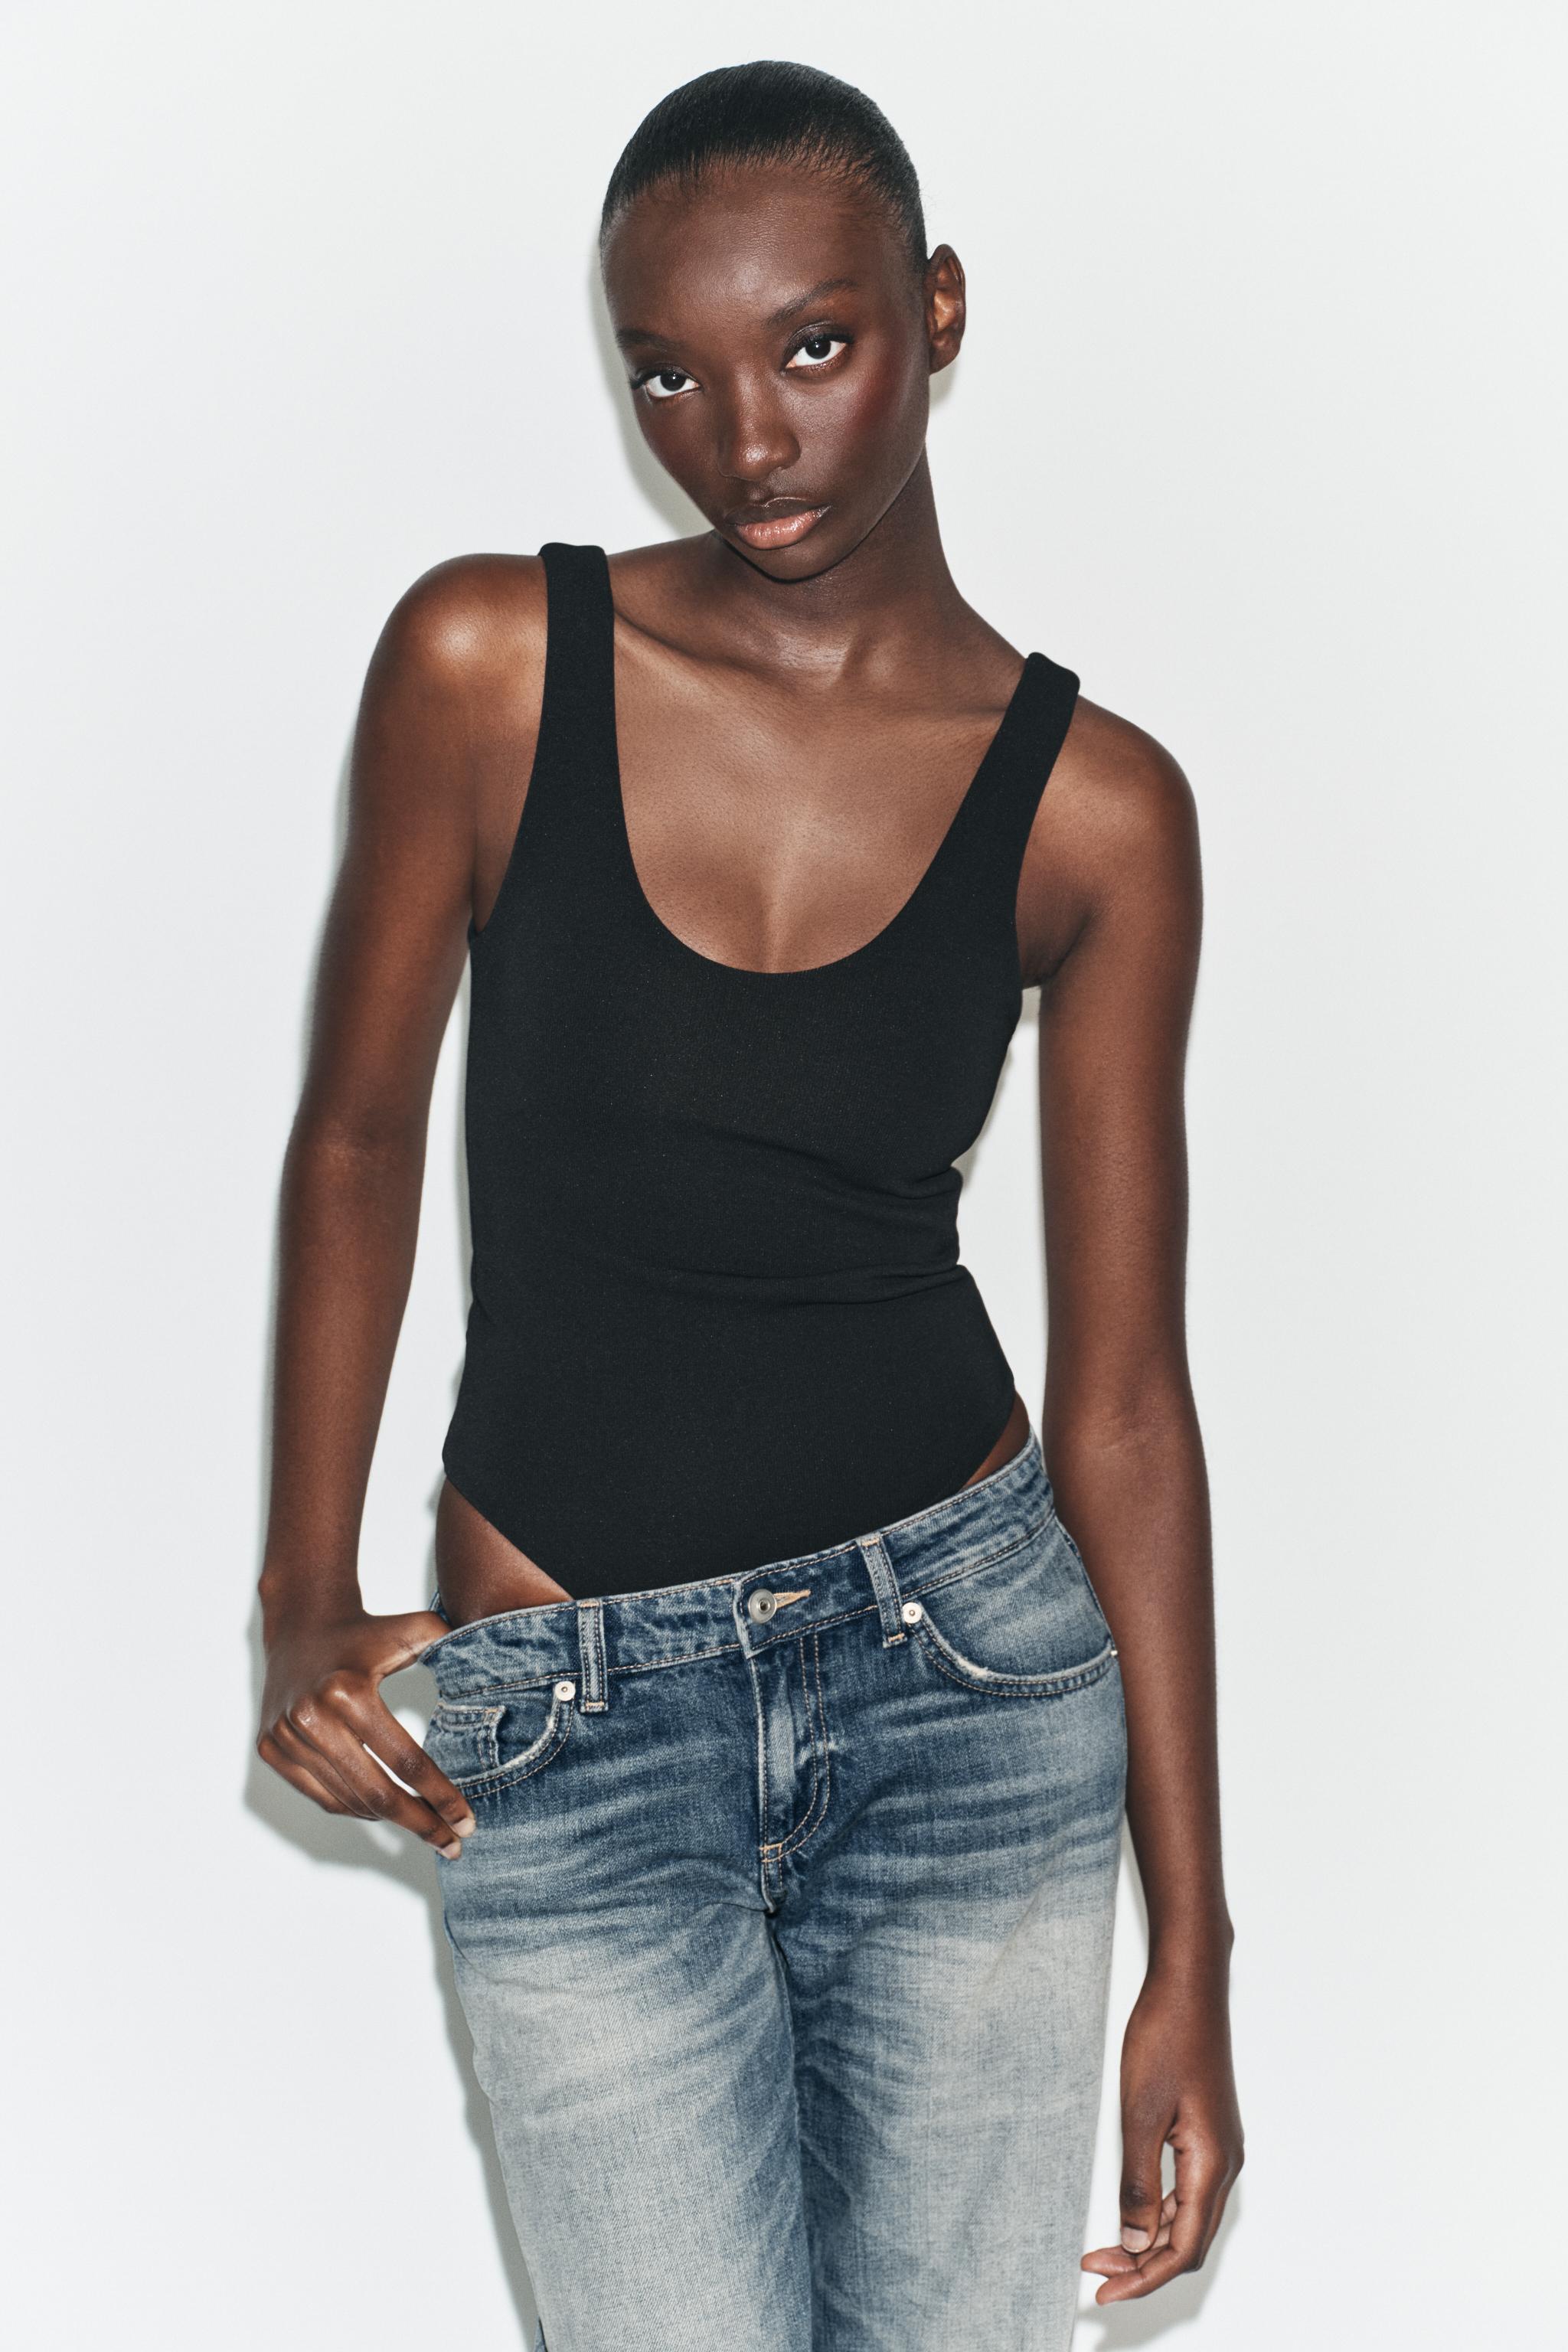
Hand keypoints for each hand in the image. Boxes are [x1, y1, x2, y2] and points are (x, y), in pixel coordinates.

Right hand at [258, 1607, 475, 1859]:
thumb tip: (497, 1670)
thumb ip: (452, 1644)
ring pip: (349, 1800)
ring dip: (390, 1821)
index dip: (440, 1796)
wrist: (303, 1624)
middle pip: (377, 1792)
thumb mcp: (413, 1629)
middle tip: (454, 1844)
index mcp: (350, 1692)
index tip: (467, 1821)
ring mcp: (287, 1737)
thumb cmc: (367, 1631)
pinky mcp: (271, 1749)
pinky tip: (385, 1812)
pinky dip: (355, 1809)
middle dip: (421, 1824)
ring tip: (427, 1830)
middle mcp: (313, 1718)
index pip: (406, 1761)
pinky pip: (321, 1796)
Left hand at [1081, 1960, 1243, 2302]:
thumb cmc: (1166, 2036)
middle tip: (1096, 2274)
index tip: (1103, 2292)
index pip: (1183, 2248)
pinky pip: (1190, 2191)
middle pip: (1191, 2241)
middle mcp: (1225, 2163)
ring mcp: (1220, 2147)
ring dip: (1152, 2241)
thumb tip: (1137, 2242)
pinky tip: (1133, 2212)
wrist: (1189, 1985)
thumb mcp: (1140, 2113)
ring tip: (1106, 2251)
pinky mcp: (1209, 2132)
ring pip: (1191, 2218)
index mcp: (1213, 2163)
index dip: (1144, 2278)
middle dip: (1145, 2267)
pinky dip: (1160, 2212)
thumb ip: (1139, 2182)